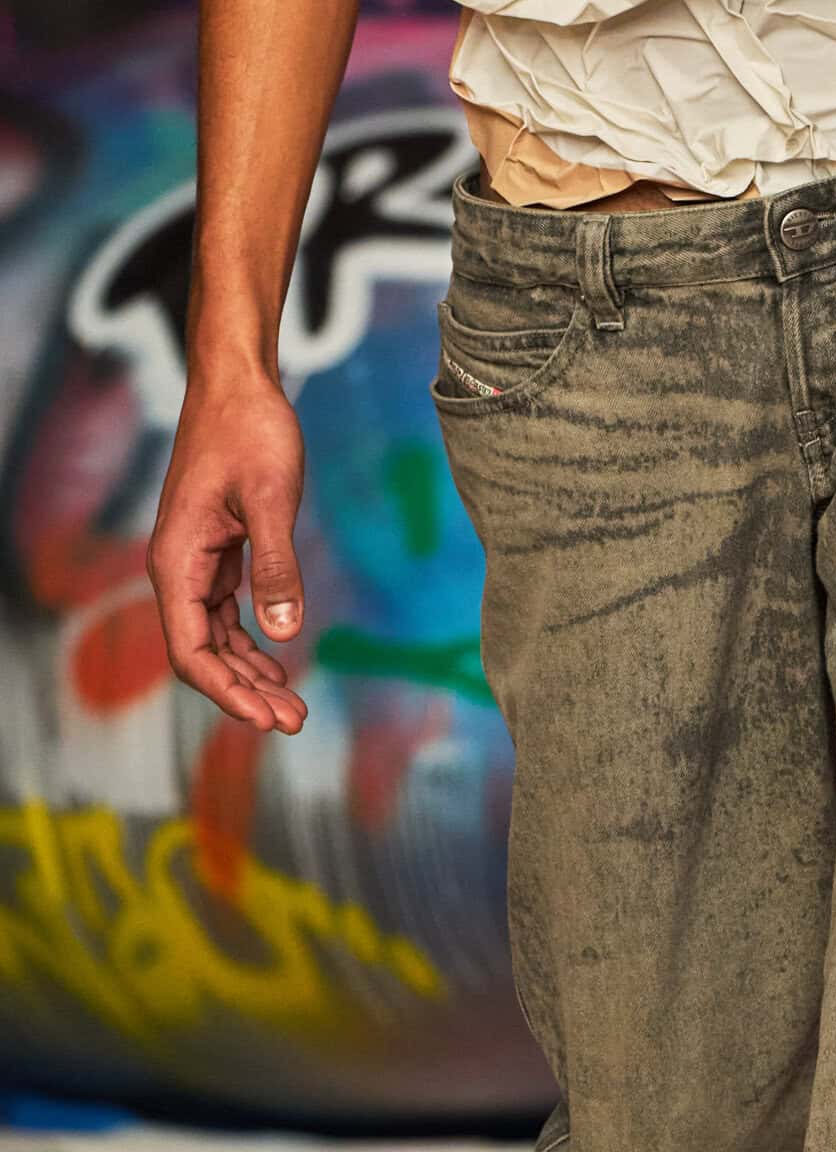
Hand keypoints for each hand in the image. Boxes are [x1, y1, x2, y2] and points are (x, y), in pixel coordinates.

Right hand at [146, 367, 309, 733]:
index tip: (266, 720)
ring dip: (252, 676)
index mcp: (177, 561)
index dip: (228, 693)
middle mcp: (178, 569)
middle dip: (246, 694)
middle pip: (204, 655)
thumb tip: (284, 632)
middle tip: (296, 722)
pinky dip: (252, 645)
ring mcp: (196, 564)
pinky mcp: (216, 555)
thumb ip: (276, 567)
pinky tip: (280, 667)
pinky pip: (227, 616)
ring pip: (217, 641)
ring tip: (295, 707)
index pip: (191, 652)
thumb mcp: (270, 499)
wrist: (239, 383)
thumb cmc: (249, 430)